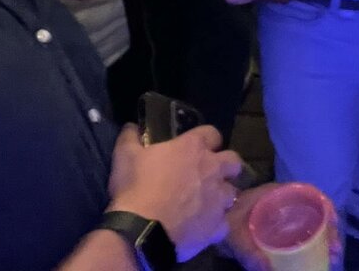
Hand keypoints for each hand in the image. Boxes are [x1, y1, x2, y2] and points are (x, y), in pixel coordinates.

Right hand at [107, 124, 242, 261]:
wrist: (141, 232)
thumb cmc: (135, 187)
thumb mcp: (125, 156)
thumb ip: (130, 137)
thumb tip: (130, 126)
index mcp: (193, 147)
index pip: (212, 133)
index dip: (207, 139)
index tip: (199, 147)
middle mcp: (212, 169)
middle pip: (233, 160)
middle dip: (226, 165)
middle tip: (212, 173)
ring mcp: (217, 199)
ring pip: (233, 192)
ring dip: (223, 195)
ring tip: (210, 202)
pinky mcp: (217, 226)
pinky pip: (224, 223)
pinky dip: (217, 224)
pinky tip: (205, 227)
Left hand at [220, 184, 342, 270]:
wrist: (215, 223)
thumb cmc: (228, 221)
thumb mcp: (235, 236)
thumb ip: (249, 252)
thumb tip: (268, 270)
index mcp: (275, 194)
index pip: (306, 191)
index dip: (323, 203)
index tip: (333, 220)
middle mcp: (284, 202)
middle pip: (314, 208)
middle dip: (329, 227)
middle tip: (335, 249)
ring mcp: (285, 215)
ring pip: (311, 221)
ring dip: (324, 236)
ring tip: (333, 255)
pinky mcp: (283, 229)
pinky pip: (303, 232)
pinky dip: (314, 243)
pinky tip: (319, 257)